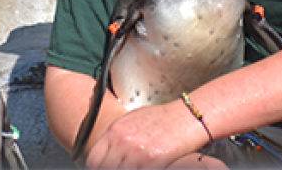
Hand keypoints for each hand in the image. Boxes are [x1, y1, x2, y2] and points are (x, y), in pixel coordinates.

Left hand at [85, 100, 214, 168]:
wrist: (188, 117)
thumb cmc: (163, 118)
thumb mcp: (135, 120)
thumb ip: (119, 135)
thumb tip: (108, 152)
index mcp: (116, 129)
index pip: (93, 159)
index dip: (98, 167)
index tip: (105, 168)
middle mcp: (123, 141)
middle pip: (105, 169)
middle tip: (124, 167)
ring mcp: (137, 152)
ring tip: (136, 167)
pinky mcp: (152, 161)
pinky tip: (147, 168)